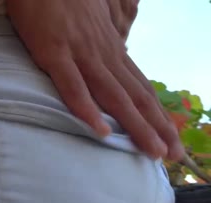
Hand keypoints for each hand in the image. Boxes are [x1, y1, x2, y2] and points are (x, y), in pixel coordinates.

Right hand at [7, 0, 183, 160]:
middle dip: (156, 127)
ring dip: (134, 126)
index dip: (156, 114)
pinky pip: (72, 85)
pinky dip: (86, 109)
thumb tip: (103, 61)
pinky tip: (99, 131)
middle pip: (134, 96)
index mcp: (108, 48)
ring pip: (112, 95)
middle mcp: (102, 53)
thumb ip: (94, 43)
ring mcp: (79, 53)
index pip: (139, 87)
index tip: (169, 139)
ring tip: (150, 152)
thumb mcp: (84, 22)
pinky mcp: (53, 51)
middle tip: (171, 157)